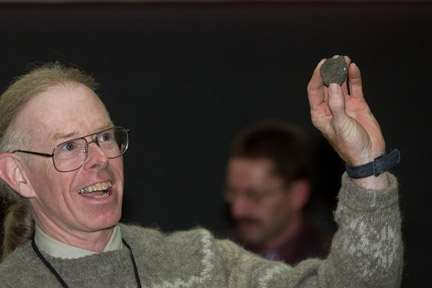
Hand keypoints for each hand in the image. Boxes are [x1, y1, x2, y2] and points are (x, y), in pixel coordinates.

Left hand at [307, 56, 387, 186]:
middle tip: (335, 59)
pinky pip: (354, 88)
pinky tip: (353, 68)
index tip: (322, 64)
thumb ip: (336, 104)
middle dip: (330, 71)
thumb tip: (332, 84)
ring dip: (341, 72)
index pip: (315, 90)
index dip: (317, 76)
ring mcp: (344, 106)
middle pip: (327, 85)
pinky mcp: (357, 105)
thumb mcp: (340, 124)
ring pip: (340, 84)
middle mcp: (330, 108)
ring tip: (345, 59)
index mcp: (319, 114)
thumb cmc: (350, 144)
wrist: (368, 155)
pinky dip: (354, 78)